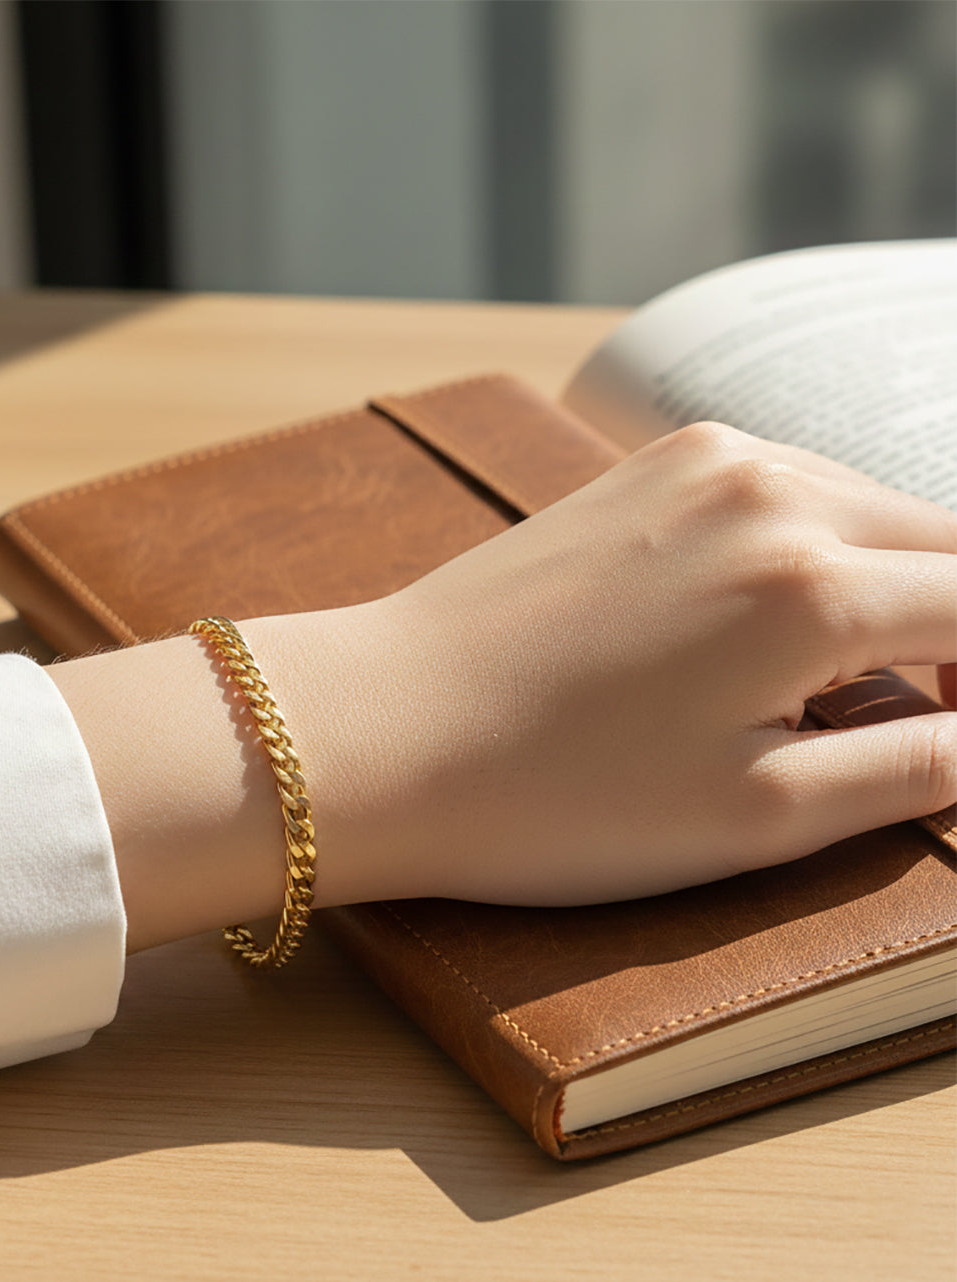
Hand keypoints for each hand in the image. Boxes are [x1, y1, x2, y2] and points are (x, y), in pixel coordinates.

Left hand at [304, 422, 956, 905]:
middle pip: (938, 544)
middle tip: (925, 718)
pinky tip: (771, 623)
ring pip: (860, 508)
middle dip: (954, 630)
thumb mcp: (755, 816)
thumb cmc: (553, 796)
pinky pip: (777, 489)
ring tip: (850, 685)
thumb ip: (914, 771)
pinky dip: (811, 546)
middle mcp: (767, 492)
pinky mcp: (640, 470)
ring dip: (887, 585)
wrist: (382, 729)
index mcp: (813, 586)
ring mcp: (696, 464)